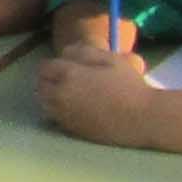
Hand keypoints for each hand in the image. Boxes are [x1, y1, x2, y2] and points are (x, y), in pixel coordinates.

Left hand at [37, 41, 157, 141]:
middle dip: (49, 80)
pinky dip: (57, 111)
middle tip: (65, 80)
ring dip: (50, 96)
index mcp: (69, 74)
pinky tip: (74, 109)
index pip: (45, 67)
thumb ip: (84, 52)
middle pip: (40, 85)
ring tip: (68, 95)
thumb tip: (66, 52)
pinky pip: (54, 117)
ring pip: (44, 102)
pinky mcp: (70, 129)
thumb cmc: (129, 86)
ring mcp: (63, 114)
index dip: (54, 65)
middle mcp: (60, 94)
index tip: (65, 67)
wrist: (141, 118)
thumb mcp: (110, 59)